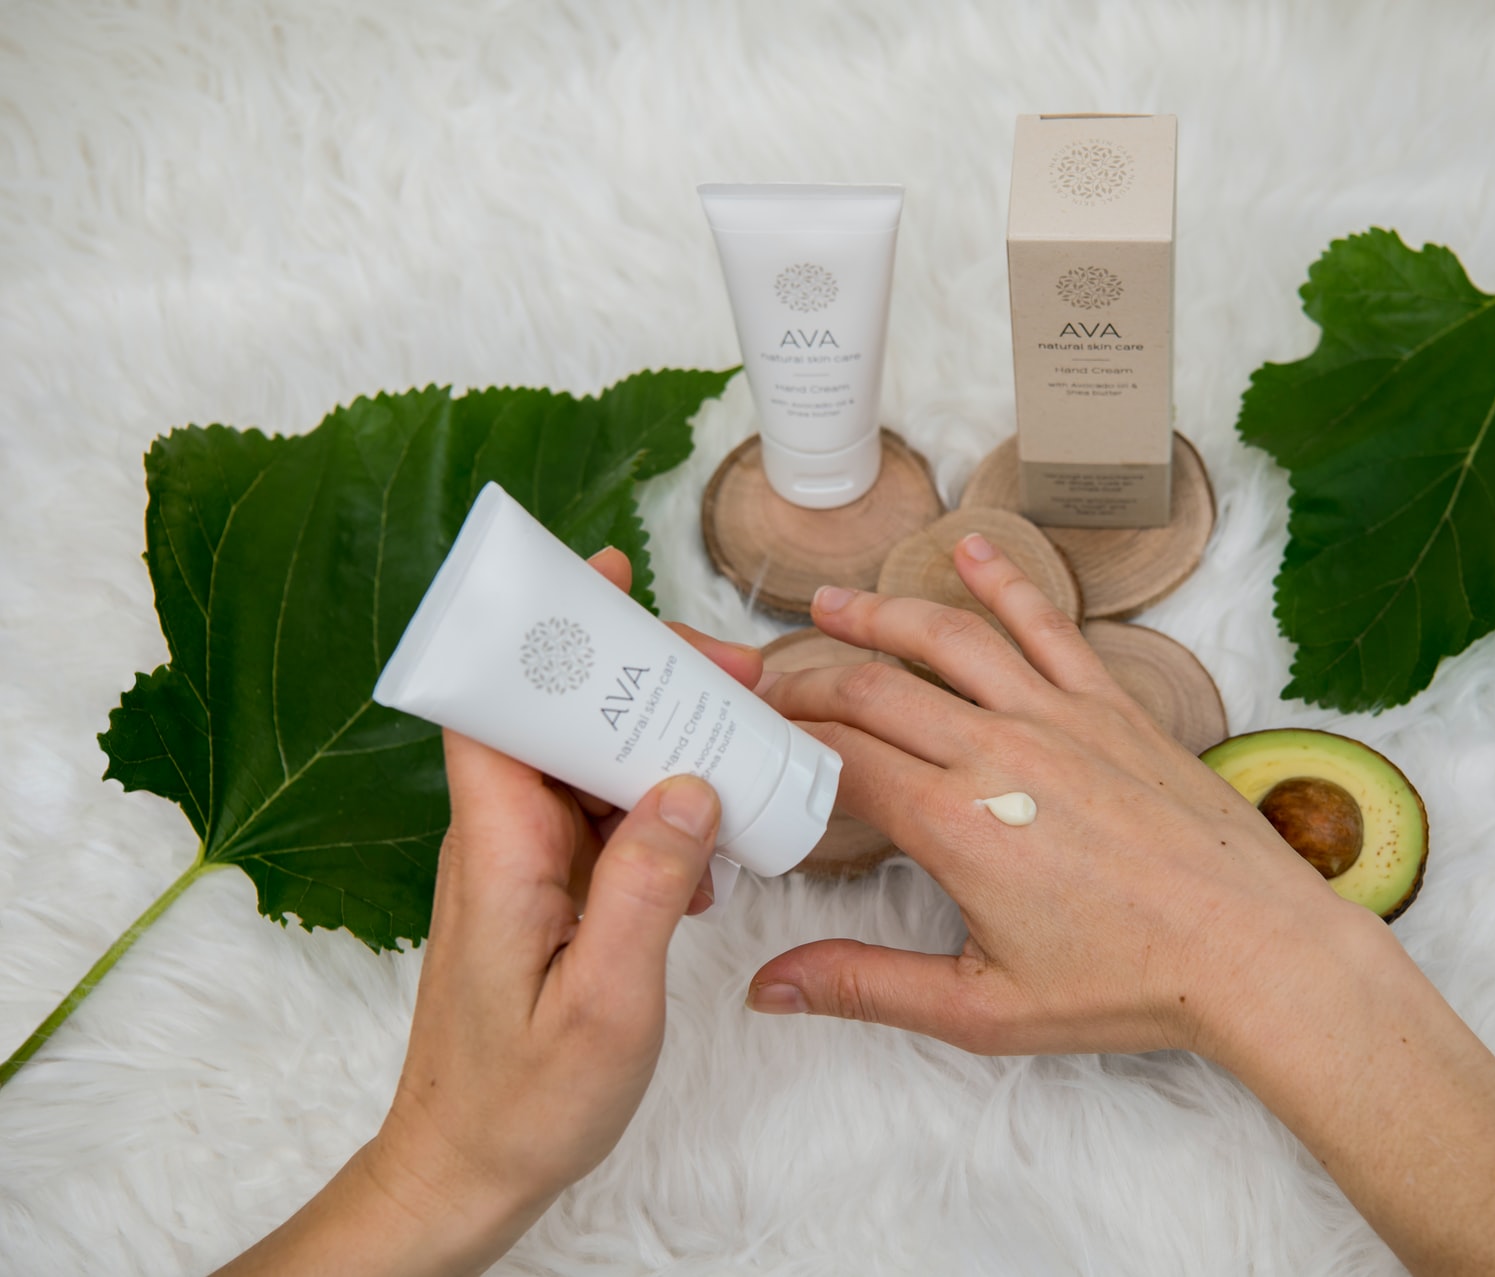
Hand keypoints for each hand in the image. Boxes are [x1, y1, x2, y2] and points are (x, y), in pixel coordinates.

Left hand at [216, 548, 763, 1276]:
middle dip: (646, 683)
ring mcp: (528, 867)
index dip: (545, 634)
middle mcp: (506, 842)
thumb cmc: (522, 1099)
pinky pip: (609, 823)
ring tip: (744, 749)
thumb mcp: (605, 1001)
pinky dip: (664, 817)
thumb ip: (647, 887)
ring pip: (595, 769)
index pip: (502, 706)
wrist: (469, 1170)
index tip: (601, 577)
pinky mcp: (552, 894)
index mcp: (500, 850)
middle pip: (565, 720)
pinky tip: (712, 852)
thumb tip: (690, 784)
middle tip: (738, 675)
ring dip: (666, 749)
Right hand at [745, 532, 1363, 1057]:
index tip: (747, 738)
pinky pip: (1047, 625)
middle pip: (875, 689)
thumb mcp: (982, 1009)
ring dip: (880, 615)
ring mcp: (1060, 717)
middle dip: (807, 679)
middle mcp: (1000, 752)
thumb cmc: (1129, 983)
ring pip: (949, 638)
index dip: (781, 742)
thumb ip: (866, 985)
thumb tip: (773, 987)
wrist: (1253, 949)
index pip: (838, 759)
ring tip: (830, 603)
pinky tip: (970, 548)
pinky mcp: (1113, 706)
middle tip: (763, 681)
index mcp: (957, 824)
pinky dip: (1005, 581)